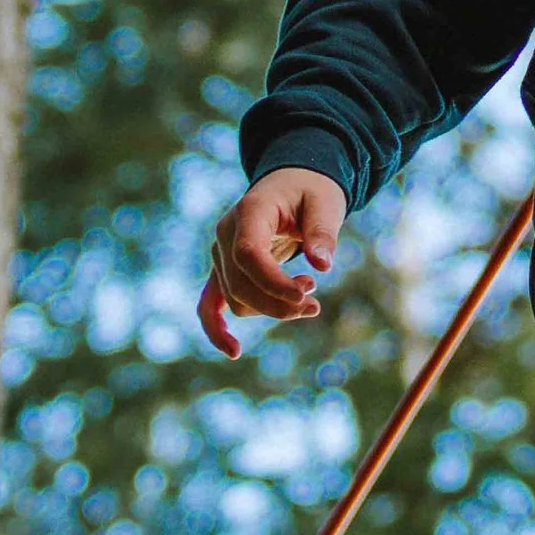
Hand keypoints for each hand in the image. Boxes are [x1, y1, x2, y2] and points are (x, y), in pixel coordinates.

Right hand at [200, 168, 348, 357]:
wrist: (292, 183)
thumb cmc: (310, 191)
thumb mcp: (325, 202)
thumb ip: (322, 230)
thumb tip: (323, 263)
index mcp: (249, 211)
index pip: (248, 255)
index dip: (274, 282)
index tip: (305, 295)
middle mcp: (226, 234)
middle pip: (242, 284)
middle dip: (279, 303)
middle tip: (314, 305)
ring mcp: (220, 253)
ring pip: (237, 299)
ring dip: (270, 309)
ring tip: (307, 297)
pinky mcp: (224, 270)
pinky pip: (210, 303)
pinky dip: (216, 327)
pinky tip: (234, 350)